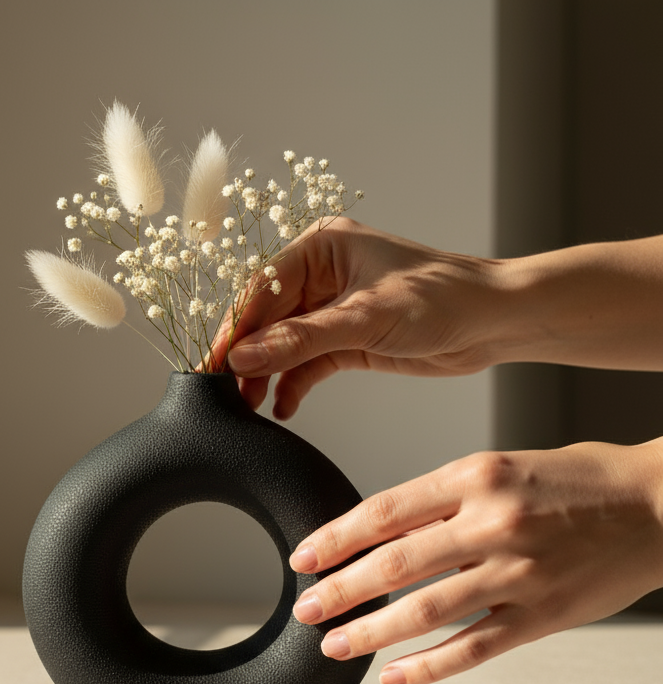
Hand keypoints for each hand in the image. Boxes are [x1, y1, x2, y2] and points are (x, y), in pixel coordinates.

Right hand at [213, 217, 509, 418]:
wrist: (497, 322)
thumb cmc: (444, 298)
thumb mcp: (364, 319)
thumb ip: (299, 340)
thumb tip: (243, 358)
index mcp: (320, 247)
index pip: (260, 289)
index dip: (234, 329)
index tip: (212, 363)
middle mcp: (321, 274)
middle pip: (266, 319)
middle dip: (247, 357)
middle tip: (225, 392)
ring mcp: (333, 309)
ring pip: (283, 345)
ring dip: (267, 375)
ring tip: (250, 407)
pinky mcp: (347, 339)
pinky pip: (306, 364)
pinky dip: (292, 385)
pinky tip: (282, 407)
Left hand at [290, 440, 662, 683]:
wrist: (661, 502)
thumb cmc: (578, 480)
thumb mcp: (501, 468)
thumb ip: (442, 503)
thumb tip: (380, 535)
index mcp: (475, 476)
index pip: (384, 512)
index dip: (335, 538)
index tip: (302, 557)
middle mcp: (494, 523)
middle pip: (395, 565)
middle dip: (340, 591)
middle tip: (305, 608)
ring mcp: (519, 573)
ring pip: (427, 612)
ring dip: (370, 632)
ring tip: (333, 644)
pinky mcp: (543, 614)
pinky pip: (474, 649)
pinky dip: (428, 668)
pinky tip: (394, 676)